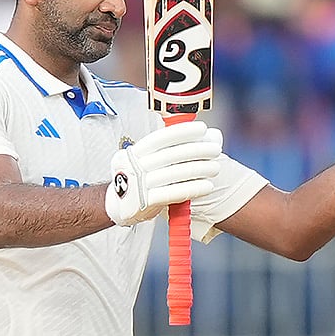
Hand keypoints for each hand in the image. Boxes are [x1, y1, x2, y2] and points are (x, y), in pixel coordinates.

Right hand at [104, 120, 221, 225]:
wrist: (118, 206)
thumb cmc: (140, 179)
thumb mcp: (149, 160)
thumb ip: (175, 147)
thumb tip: (210, 135)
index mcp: (134, 152)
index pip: (160, 138)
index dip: (182, 132)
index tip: (202, 129)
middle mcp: (133, 166)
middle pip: (170, 155)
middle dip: (197, 150)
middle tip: (216, 150)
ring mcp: (137, 185)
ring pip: (173, 174)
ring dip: (199, 169)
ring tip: (215, 168)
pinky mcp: (144, 203)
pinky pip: (172, 193)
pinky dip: (192, 188)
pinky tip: (206, 186)